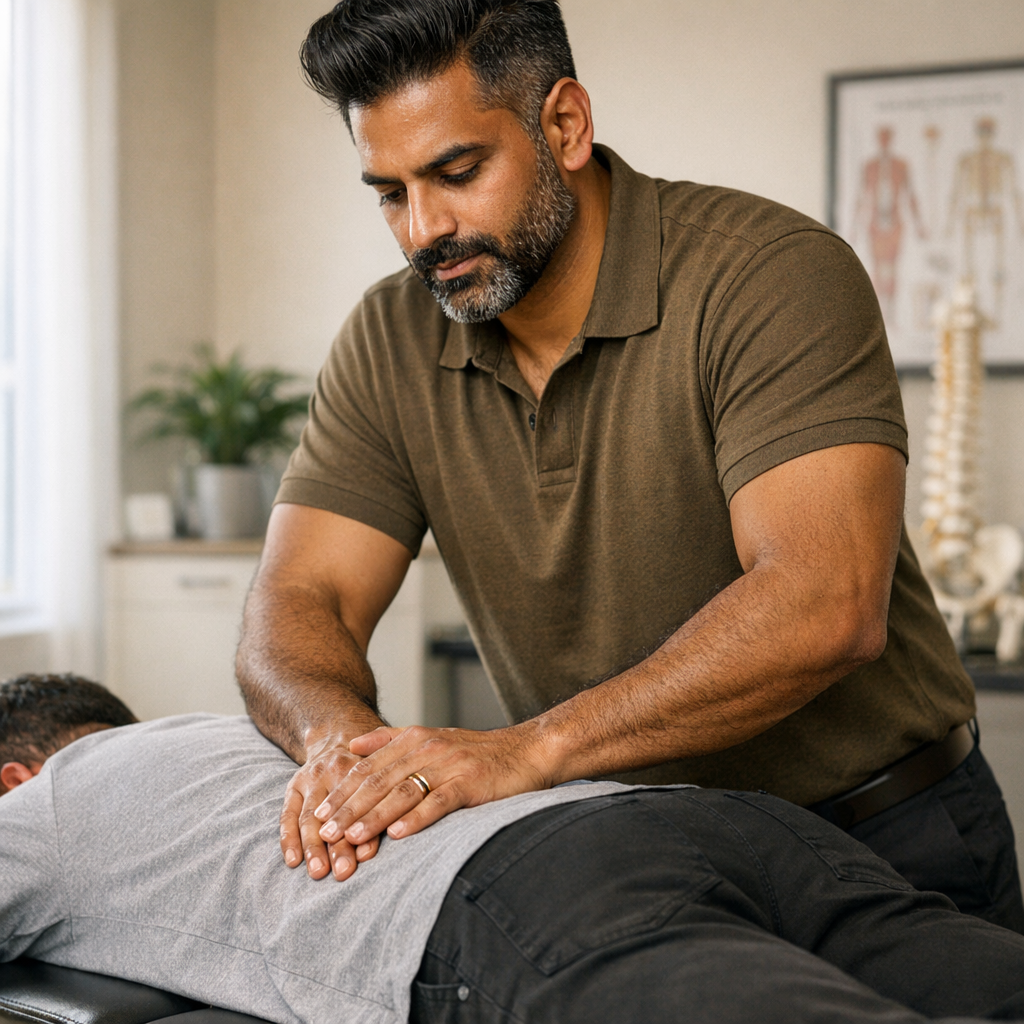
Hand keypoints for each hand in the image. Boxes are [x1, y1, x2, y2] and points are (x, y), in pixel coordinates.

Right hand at [280, 736, 380, 880]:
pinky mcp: (293, 786)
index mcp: (359, 767)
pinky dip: (288, 839)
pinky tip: (292, 861)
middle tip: (342, 872)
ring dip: (312, 847)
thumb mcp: (381, 771)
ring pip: (309, 817)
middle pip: (334, 813)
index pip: (359, 803)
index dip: (363, 830)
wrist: (336, 737)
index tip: (365, 858)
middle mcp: (332, 771)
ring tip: (318, 872)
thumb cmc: (367, 766)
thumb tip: (379, 839)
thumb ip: (383, 800)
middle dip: (338, 845)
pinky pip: (287, 815)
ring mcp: (310, 779)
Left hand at [312, 724, 552, 849]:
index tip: (318, 814)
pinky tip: (397, 835)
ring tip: (351, 837)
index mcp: (414, 738)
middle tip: (324, 832)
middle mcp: (428, 748)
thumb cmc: (477, 753)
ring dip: (373, 817)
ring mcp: (449, 765)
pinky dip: (416, 818)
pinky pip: (438, 802)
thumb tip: (353, 745)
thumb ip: (391, 740)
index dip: (341, 791)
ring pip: (402, 792)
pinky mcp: (470, 783)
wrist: (527, 752)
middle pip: (379, 780)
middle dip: (348, 807)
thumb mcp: (431, 738)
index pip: (368, 767)